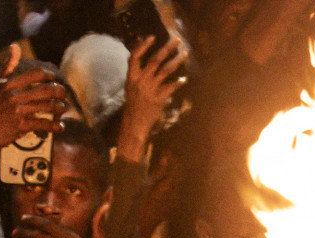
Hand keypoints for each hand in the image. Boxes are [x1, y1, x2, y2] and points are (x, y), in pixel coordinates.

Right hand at [0, 66, 67, 155]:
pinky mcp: (20, 126)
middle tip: (64, 95)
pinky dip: (54, 126)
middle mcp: (14, 95)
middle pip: (46, 89)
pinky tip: (60, 127)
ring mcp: (17, 111)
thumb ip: (8, 67)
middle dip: (60, 92)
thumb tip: (15, 46)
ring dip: (59, 108)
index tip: (55, 80)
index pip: (36, 74)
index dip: (50, 76)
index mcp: (10, 84)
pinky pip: (43, 124)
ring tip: (63, 108)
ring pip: (47, 106)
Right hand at [116, 35, 184, 162]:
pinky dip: (179, 82)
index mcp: (132, 77)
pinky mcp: (159, 98)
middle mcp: (141, 81)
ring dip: (177, 60)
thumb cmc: (133, 105)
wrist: (134, 124)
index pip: (135, 57)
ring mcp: (151, 89)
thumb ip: (137, 73)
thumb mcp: (130, 87)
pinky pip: (172, 86)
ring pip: (166, 70)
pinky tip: (184, 78)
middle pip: (155, 59)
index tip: (153, 36)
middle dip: (167, 48)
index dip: (143, 46)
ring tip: (184, 53)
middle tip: (177, 40)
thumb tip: (143, 59)